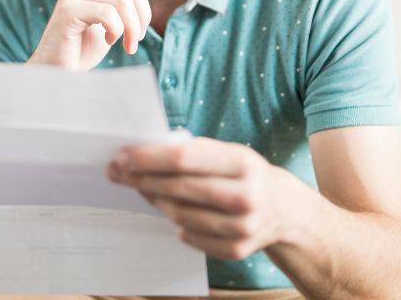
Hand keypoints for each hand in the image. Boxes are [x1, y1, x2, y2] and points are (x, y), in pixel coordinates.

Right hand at [28, 0, 158, 69]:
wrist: (59, 70)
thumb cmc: (86, 45)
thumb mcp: (111, 14)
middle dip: (143, 14)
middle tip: (138, 36)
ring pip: (123, 1)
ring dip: (133, 28)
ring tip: (129, 43)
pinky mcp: (68, 9)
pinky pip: (109, 14)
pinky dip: (117, 32)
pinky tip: (109, 41)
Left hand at [107, 137, 296, 260]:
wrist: (283, 208)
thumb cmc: (242, 173)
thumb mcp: (227, 152)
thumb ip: (191, 151)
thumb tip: (142, 153)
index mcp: (242, 162)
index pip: (183, 158)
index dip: (148, 158)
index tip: (122, 156)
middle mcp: (246, 194)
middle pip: (179, 189)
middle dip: (142, 179)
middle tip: (117, 173)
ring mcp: (244, 225)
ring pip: (181, 215)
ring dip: (156, 201)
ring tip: (142, 191)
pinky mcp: (239, 249)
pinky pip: (193, 238)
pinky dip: (179, 226)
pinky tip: (172, 215)